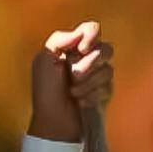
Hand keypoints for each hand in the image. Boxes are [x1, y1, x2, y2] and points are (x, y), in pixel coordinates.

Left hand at [27, 21, 114, 142]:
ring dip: (88, 84)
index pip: (92, 29)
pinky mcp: (105, 93)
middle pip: (106, 49)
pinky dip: (93, 96)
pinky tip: (81, 103)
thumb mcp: (44, 60)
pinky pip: (109, 87)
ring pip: (108, 70)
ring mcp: (98, 76)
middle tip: (73, 77)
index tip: (81, 49)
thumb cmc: (45, 91)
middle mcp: (88, 59)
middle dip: (89, 64)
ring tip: (73, 93)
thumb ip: (59, 39)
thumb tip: (81, 33)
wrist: (53, 121)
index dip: (91, 36)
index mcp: (73, 48)